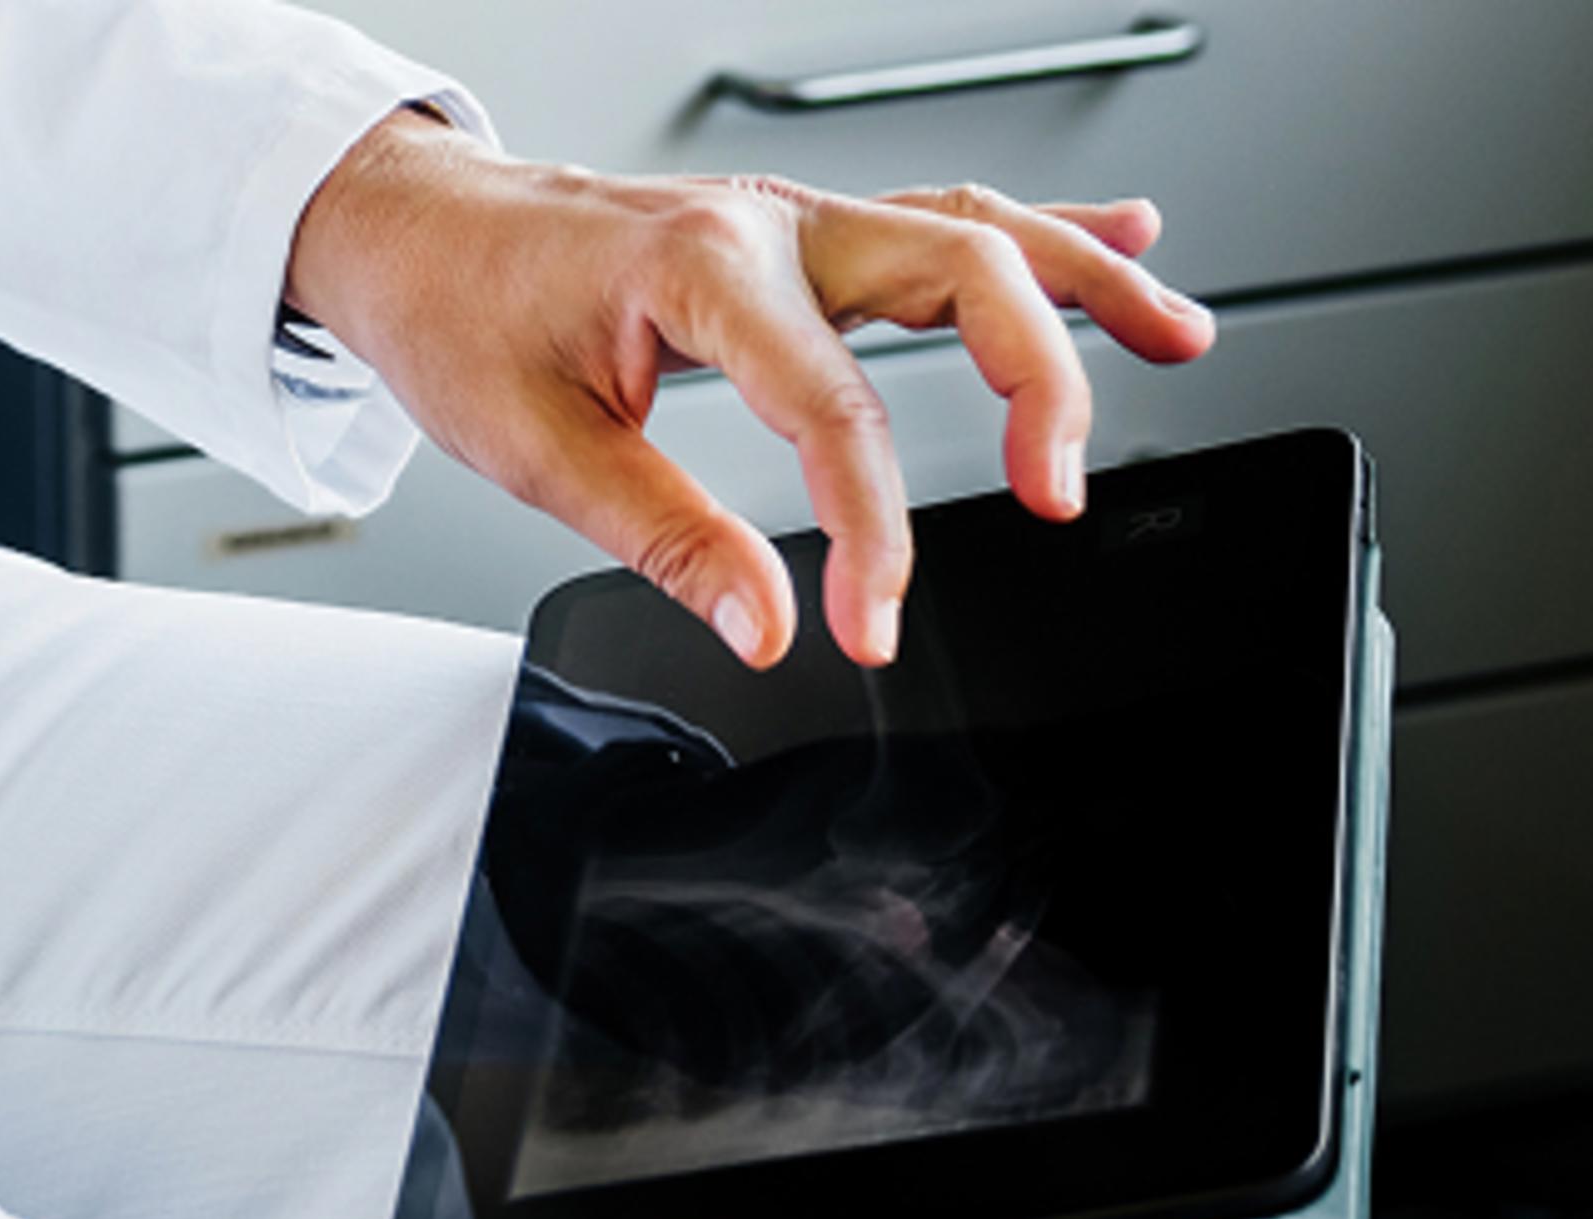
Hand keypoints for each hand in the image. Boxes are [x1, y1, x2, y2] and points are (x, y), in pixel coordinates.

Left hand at [286, 112, 1215, 668]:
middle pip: (958, 275)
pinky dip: (1043, 235)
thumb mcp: (538, 449)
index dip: (873, 533)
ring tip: (1177, 340)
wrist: (415, 229)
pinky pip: (946, 220)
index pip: (834, 409)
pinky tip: (1125, 241)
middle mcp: (768, 225)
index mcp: (701, 271)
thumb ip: (666, 539)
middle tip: (1059, 493)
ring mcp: (795, 218)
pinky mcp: (803, 231)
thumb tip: (765, 625)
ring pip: (976, 232)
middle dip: (1034, 383)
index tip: (875, 625)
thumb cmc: (459, 316)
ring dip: (1084, 284)